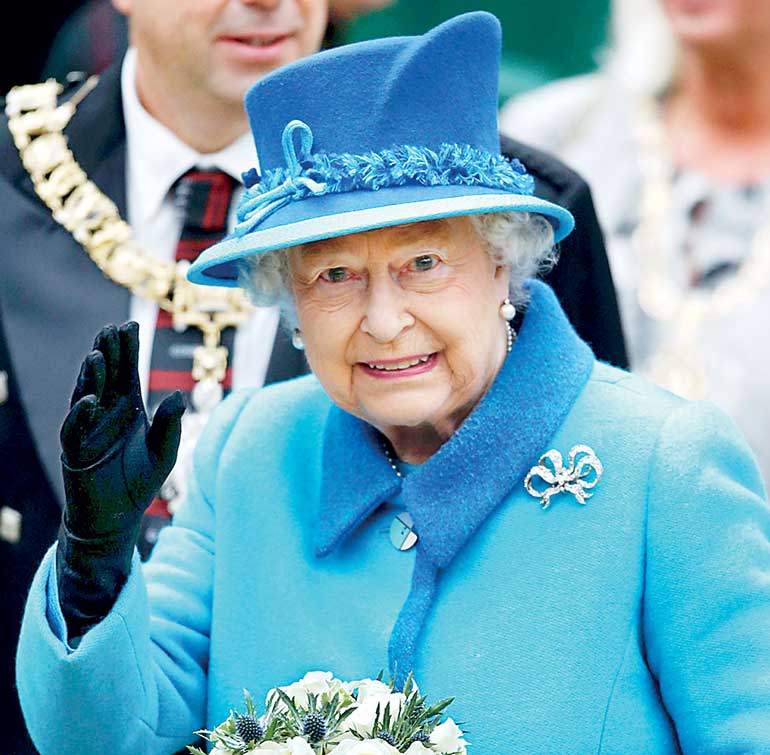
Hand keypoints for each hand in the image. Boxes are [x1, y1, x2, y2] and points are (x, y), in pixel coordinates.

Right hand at [56, 322, 184, 636]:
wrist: (117, 519)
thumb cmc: (140, 483)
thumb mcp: (164, 454)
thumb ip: (171, 425)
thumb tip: (177, 394)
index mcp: (128, 409)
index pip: (127, 373)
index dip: (128, 350)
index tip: (130, 324)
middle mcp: (106, 414)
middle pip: (106, 377)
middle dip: (109, 353)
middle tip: (112, 328)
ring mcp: (87, 431)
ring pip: (86, 396)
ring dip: (91, 377)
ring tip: (98, 355)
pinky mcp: (74, 453)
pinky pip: (74, 430)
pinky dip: (81, 415)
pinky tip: (90, 399)